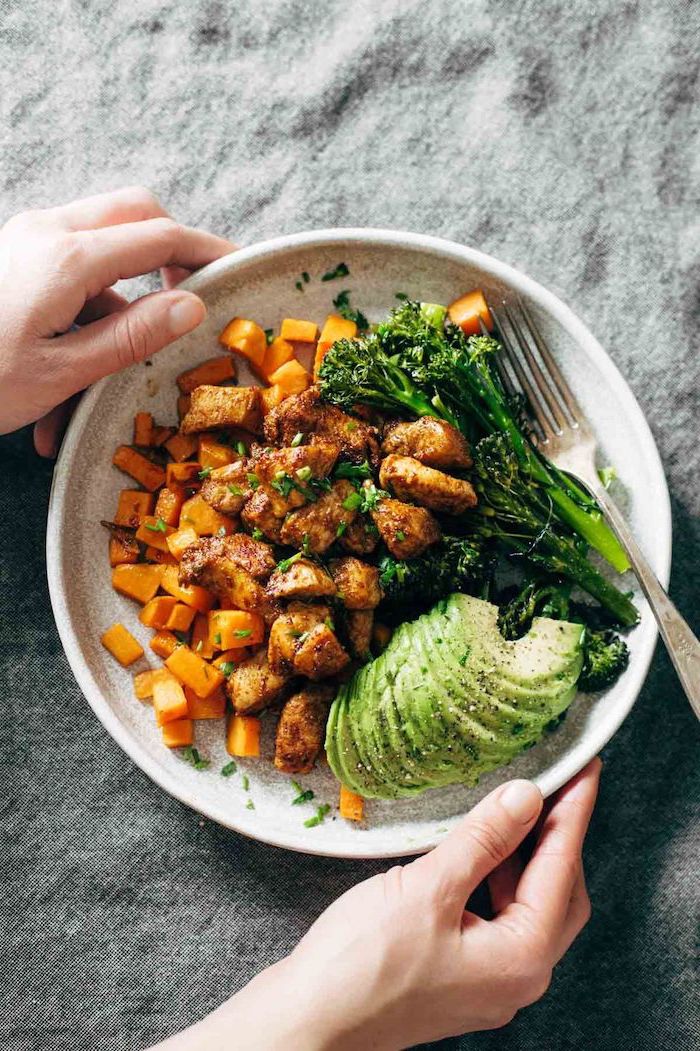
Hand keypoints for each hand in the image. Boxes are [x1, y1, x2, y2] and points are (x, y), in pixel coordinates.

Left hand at [0, 187, 234, 454]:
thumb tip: (192, 306)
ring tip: (118, 367)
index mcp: (67, 258)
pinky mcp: (16, 257)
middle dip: (174, 247)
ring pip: (104, 241)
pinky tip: (76, 370)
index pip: (160, 236)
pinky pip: (72, 263)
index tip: (242, 268)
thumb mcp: (64, 372)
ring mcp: (27, 239)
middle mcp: (47, 232)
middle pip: (134, 211)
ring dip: (127, 291)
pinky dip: (91, 306)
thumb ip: (133, 335)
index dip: (209, 251)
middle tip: (197, 294)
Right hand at [156, 759, 599, 1049]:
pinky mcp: (460, 977)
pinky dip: (498, 878)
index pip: (562, 869)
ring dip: (526, 856)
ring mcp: (488, 982)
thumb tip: (525, 797)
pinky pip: (499, 919)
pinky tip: (476, 850)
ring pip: (528, 906)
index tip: (585, 768)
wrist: (306, 1023)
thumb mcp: (428, 889)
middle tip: (553, 782)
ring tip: (513, 807)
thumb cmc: (360, 965)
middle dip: (557, 836)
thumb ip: (483, 839)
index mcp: (520, 958)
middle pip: (558, 893)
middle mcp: (516, 978)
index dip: (574, 812)